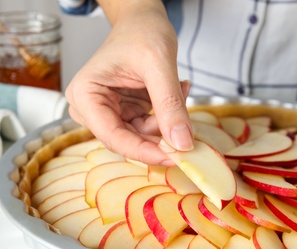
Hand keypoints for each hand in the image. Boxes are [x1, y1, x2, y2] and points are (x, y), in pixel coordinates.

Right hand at [65, 1, 193, 165]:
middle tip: (187, 129)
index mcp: (86, 94)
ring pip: (142, 136)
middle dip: (159, 137)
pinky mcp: (127, 111)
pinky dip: (167, 114)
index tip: (174, 157)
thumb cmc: (142, 31)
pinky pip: (150, 126)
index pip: (113, 136)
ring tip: (181, 89)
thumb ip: (170, 104)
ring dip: (167, 120)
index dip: (143, 151)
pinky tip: (178, 90)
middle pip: (127, 140)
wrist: (143, 20)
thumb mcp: (159, 65)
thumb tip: (181, 143)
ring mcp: (110, 111)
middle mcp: (92, 107)